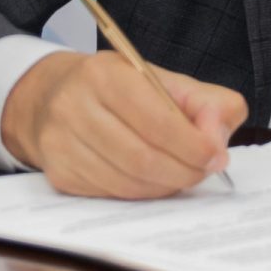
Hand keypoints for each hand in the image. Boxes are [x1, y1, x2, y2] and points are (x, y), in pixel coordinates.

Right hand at [1, 51, 247, 198]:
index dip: (193, 145)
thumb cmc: (117, 87)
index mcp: (105, 75)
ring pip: (128, 182)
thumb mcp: (161, 79)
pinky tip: (152, 179)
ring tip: (181, 174)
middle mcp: (76, 107)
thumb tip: (217, 137)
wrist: (53, 95)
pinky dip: (141, 193)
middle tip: (203, 170)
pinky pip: (111, 195)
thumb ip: (203, 101)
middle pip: (142, 158)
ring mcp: (62, 144)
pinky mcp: (59, 174)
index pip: (157, 121)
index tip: (215, 155)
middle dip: (184, 171)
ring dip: (165, 186)